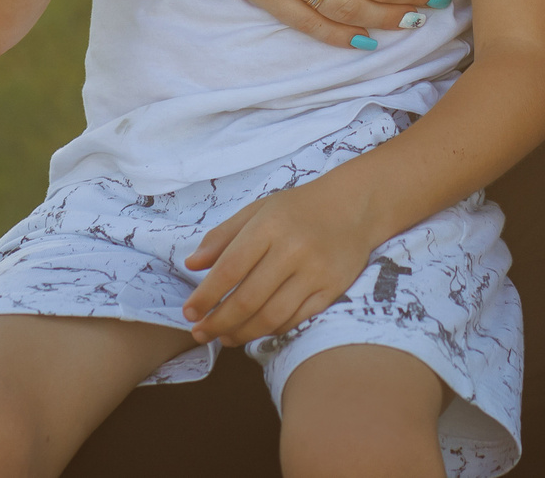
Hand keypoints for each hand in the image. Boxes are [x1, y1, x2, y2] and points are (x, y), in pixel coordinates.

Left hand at [181, 182, 377, 346]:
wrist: (354, 205)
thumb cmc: (299, 208)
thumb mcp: (258, 209)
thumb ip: (222, 235)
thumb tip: (192, 264)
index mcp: (270, 225)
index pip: (230, 268)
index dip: (206, 296)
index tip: (189, 312)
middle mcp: (293, 249)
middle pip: (248, 299)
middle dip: (219, 322)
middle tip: (201, 333)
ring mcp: (315, 272)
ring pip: (272, 316)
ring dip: (243, 333)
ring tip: (225, 338)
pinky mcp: (333, 289)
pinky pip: (297, 320)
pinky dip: (272, 330)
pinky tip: (258, 330)